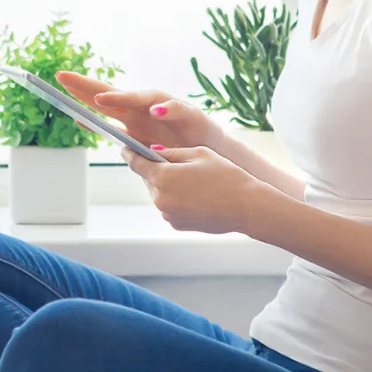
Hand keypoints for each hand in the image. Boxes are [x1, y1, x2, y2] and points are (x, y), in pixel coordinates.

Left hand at [55, 72, 224, 149]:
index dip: (81, 91)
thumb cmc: (175, 148)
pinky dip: (167, 110)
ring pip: (143, 99)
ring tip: (102, 99)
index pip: (102, 102)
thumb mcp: (142, 145)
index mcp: (132, 116)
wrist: (213, 155)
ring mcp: (166, 110)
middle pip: (115, 94)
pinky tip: (155, 111)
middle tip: (64, 77)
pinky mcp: (191, 115)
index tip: (58, 82)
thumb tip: (85, 122)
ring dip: (123, 98)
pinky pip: (177, 110)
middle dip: (89, 86)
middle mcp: (145, 108)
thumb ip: (117, 134)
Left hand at [121, 145, 280, 233]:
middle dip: (154, 169)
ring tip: (187, 179)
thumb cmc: (226, 176)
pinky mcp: (176, 224)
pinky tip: (193, 194)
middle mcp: (160, 198)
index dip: (129, 153)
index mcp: (163, 177)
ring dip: (165, 184)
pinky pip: (168, 206)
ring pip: (158, 193)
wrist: (246, 206)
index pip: (136, 163)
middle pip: (148, 179)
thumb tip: (153, 151)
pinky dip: (174, 198)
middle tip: (167, 161)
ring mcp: (167, 213)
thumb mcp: (199, 154)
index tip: (125, 148)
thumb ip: (171, 152)